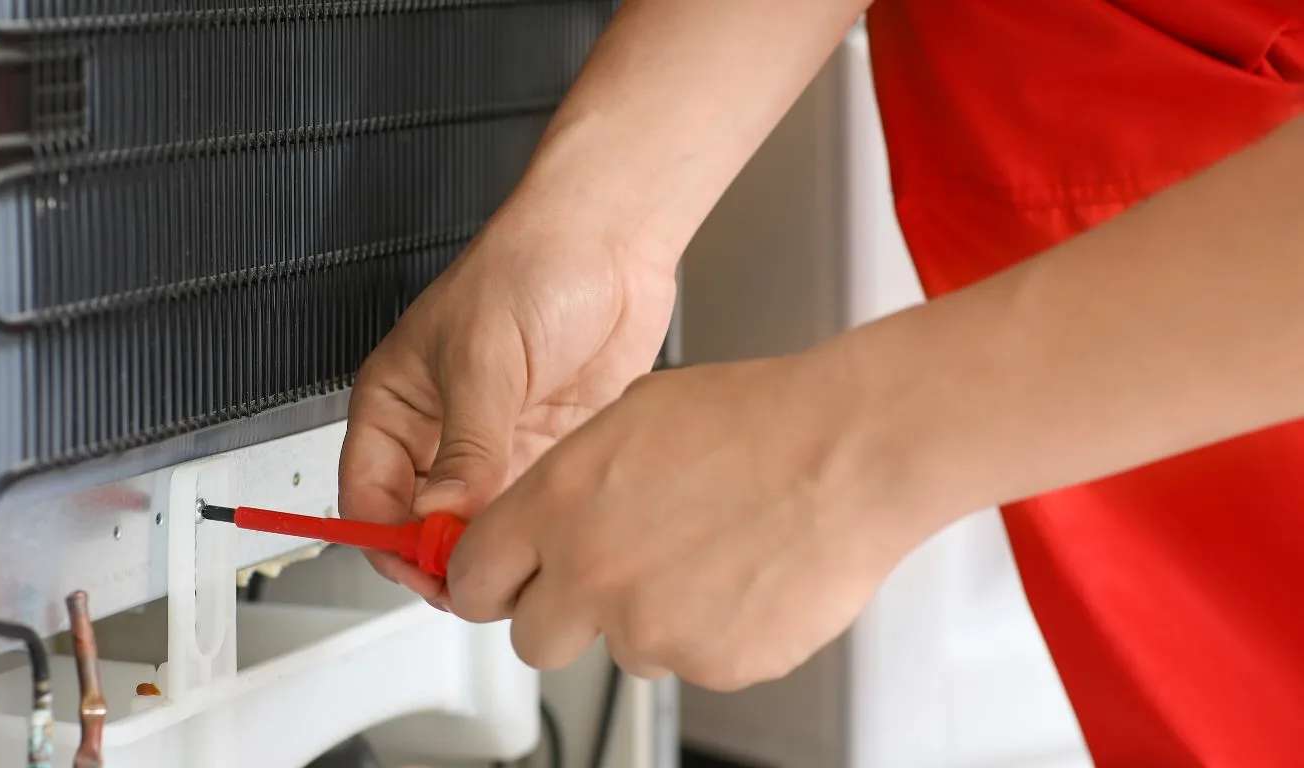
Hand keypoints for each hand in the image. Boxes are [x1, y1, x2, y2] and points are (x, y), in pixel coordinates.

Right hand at [338, 204, 676, 603]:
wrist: (611, 240)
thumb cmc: (530, 264)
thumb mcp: (483, 357)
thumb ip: (465, 445)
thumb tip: (439, 515)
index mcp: (396, 404)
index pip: (369, 497)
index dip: (390, 542)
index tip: (427, 567)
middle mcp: (442, 431)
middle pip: (423, 524)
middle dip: (444, 558)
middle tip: (477, 578)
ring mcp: (497, 444)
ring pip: (479, 526)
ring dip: (495, 549)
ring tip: (518, 559)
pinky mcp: (548, 450)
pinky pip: (532, 509)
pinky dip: (537, 529)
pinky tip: (551, 533)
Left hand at [445, 351, 924, 690]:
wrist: (847, 453)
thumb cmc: (757, 421)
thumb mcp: (631, 416)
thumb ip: (568, 481)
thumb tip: (546, 515)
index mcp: (557, 505)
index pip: (473, 577)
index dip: (488, 580)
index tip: (502, 582)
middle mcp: (591, 575)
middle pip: (533, 638)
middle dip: (561, 614)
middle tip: (607, 578)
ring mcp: (650, 629)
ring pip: (621, 650)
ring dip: (646, 617)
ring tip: (704, 555)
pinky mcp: (710, 666)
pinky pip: (690, 661)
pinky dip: (709, 631)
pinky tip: (741, 575)